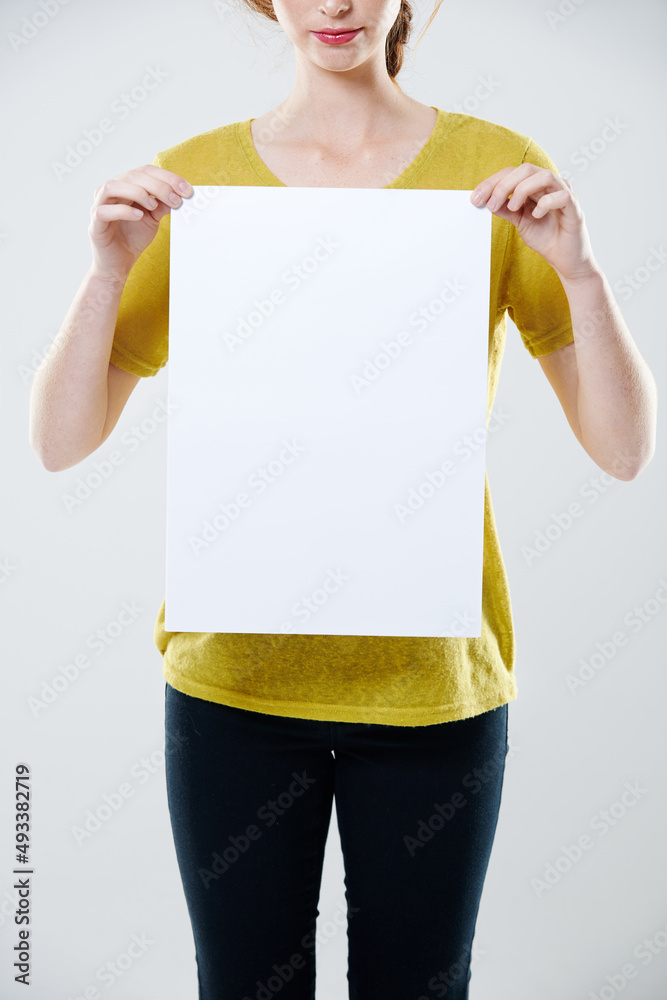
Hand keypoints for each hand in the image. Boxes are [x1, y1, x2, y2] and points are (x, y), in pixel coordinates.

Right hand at [88, 164, 192, 281]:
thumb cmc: (133, 238)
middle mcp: (111, 191)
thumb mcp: (153, 219)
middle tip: (176, 200)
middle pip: (132, 176)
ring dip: (137, 192)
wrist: (118, 265)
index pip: (146, 171)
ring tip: (153, 205)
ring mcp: (100, 205)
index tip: (187, 190)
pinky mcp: (95, 223)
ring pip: (113, 186)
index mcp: (126, 186)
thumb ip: (162, 205)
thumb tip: (179, 195)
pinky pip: (104, 211)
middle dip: (158, 186)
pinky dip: (123, 211)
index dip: (167, 177)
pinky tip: (139, 216)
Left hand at [470, 164, 599, 283]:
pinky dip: (546, 203)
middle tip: (491, 204)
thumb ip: (506, 209)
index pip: (513, 173)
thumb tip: (486, 201)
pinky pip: (562, 196)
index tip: (476, 198)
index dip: (492, 182)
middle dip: (504, 184)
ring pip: (545, 176)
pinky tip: (536, 215)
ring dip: (523, 189)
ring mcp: (564, 194)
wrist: (565, 260)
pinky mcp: (574, 209)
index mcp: (536, 186)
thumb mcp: (520, 221)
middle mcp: (550, 186)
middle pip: (527, 169)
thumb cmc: (546, 237)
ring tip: (514, 207)